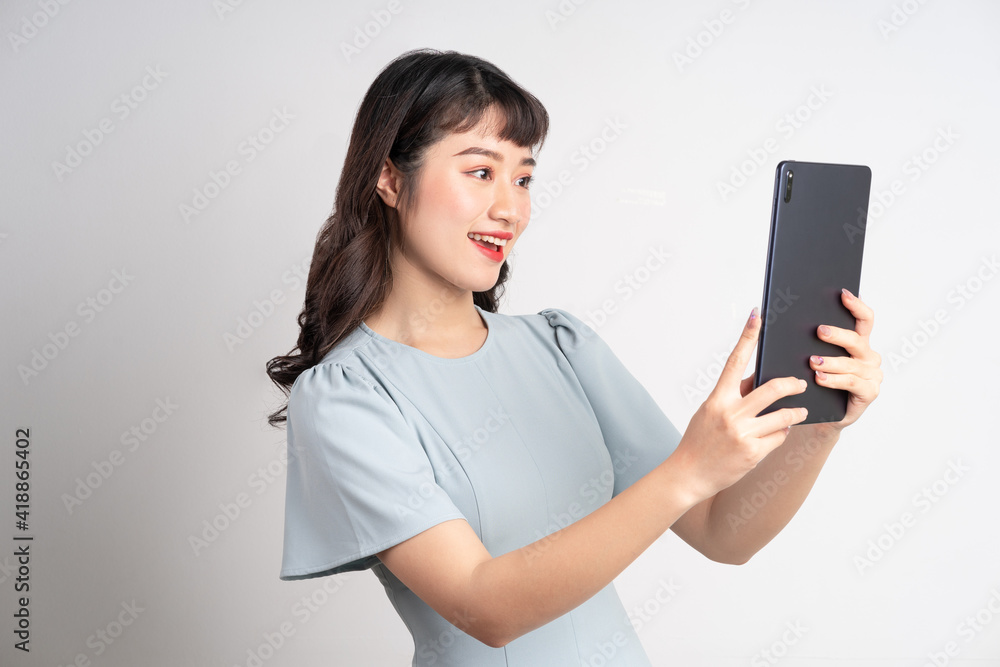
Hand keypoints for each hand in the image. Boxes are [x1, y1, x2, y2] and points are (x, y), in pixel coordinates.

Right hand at [675, 308, 808, 503]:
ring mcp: (742, 434)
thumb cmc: (699, 440)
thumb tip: (758, 378)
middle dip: (792, 384)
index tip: (757, 316)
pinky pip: (779, 437)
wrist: (688, 475)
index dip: (747, 336)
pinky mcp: (753, 453)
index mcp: (717, 398)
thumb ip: (733, 394)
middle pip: (773, 389)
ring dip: (796, 413)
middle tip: (800, 383)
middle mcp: (730, 413)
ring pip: (783, 416)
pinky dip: (781, 434)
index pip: (735, 361)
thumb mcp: (710, 412)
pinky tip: (777, 435)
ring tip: (799, 412)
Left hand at [808, 289, 881, 429]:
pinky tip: (820, 379)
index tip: (842, 294)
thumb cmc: (816, 384)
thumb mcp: (814, 359)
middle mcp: (868, 356)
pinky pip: (852, 382)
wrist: (821, 415)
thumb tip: (791, 319)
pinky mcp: (869, 392)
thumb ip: (812, 342)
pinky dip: (834, 380)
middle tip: (819, 331)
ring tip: (812, 362)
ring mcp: (872, 374)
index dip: (856, 306)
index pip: (864, 319)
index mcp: (858, 343)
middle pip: (856, 340)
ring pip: (850, 363)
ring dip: (830, 361)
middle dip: (837, 334)